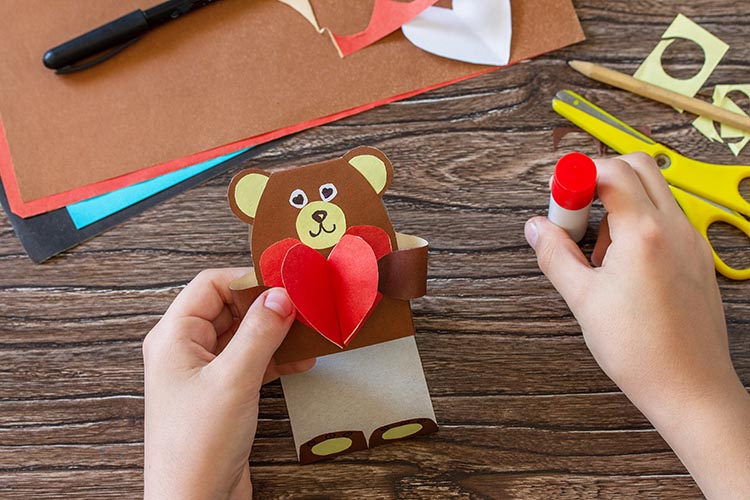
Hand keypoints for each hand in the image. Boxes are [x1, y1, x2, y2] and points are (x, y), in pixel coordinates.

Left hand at [143, 268, 313, 499]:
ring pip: (244, 335)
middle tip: (303, 305)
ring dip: (275, 333)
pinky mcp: (221, 393)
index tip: (285, 282)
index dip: (248, 279)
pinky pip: (250, 361)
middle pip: (230, 307)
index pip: (210, 285)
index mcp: (174, 337)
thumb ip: (259, 333)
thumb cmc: (197, 447)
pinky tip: (301, 360)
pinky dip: (275, 358)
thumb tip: (281, 295)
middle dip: (267, 306)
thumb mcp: (233, 380)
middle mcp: (185, 350)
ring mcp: (204, 372)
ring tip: (308, 332)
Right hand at [525, 153, 749, 498]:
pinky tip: (621, 267)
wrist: (690, 389)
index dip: (576, 174)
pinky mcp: (696, 259)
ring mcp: (690, 242)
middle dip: (600, 176)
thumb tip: (536, 228)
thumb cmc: (641, 351)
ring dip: (619, 203)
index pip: (610, 171)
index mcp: (644, 233)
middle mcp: (674, 229)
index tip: (556, 194)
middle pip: (638, 166)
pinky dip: (638, 225)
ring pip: (653, 193)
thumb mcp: (583, 300)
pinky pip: (665, 221)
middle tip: (575, 211)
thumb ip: (555, 255)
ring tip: (597, 252)